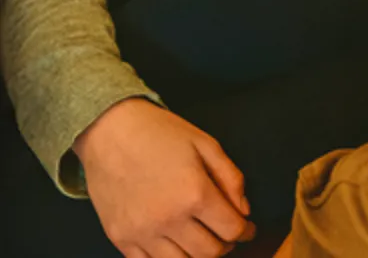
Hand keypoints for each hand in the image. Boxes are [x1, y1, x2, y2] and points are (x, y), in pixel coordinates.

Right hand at [75, 98, 253, 257]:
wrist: (110, 132)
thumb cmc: (162, 134)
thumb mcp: (206, 145)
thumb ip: (231, 179)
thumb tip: (244, 211)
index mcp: (194, 193)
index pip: (231, 230)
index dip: (245, 231)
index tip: (247, 228)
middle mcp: (168, 219)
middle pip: (208, 252)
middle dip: (225, 245)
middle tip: (226, 234)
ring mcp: (141, 232)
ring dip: (196, 256)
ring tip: (202, 240)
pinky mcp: (119, 238)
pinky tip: (174, 245)